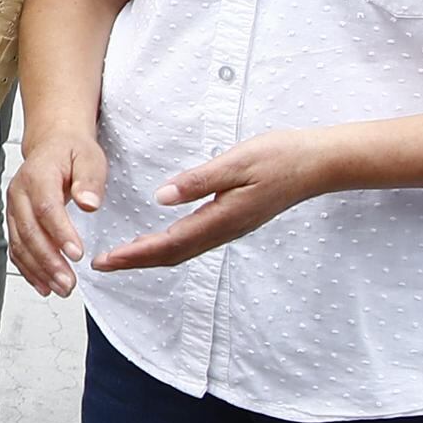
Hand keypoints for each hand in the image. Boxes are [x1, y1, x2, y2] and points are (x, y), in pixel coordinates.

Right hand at [7, 125, 109, 295]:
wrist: (52, 145)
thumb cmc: (71, 151)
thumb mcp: (89, 157)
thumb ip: (89, 180)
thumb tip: (89, 203)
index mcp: (38, 175)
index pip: (46, 207)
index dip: (60, 233)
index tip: (77, 253)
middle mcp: (19, 193)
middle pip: (30, 231)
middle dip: (48, 261)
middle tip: (68, 282)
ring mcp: (14, 208)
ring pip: (20, 244)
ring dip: (39, 270)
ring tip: (60, 288)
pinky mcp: (15, 220)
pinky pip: (16, 248)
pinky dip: (28, 269)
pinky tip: (42, 283)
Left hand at [90, 127, 336, 272]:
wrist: (319, 164)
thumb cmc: (281, 157)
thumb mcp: (237, 162)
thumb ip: (199, 180)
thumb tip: (162, 196)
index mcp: (222, 217)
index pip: (169, 242)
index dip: (135, 254)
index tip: (107, 260)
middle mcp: (225, 229)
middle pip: (172, 254)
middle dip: (136, 261)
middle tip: (103, 265)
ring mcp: (231, 227)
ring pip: (184, 250)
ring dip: (151, 256)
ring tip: (122, 257)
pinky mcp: (235, 220)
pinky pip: (196, 241)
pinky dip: (170, 246)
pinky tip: (159, 239)